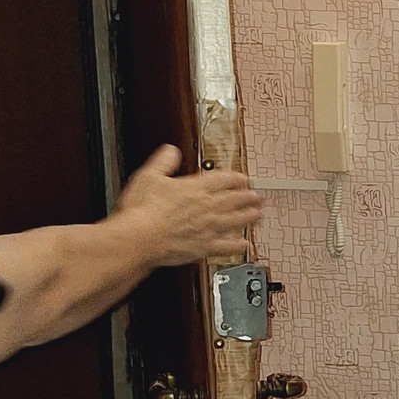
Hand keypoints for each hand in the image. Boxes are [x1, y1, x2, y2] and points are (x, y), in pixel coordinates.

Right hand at [116, 144, 262, 266]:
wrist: (141, 238)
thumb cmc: (143, 210)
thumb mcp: (149, 176)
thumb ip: (163, 162)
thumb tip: (171, 151)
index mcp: (196, 188)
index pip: (223, 179)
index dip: (235, 178)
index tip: (243, 179)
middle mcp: (207, 207)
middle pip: (234, 199)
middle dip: (247, 196)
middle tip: (256, 196)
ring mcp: (208, 228)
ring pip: (236, 221)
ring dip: (248, 217)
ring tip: (257, 215)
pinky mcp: (204, 247)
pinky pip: (226, 247)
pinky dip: (237, 246)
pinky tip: (244, 245)